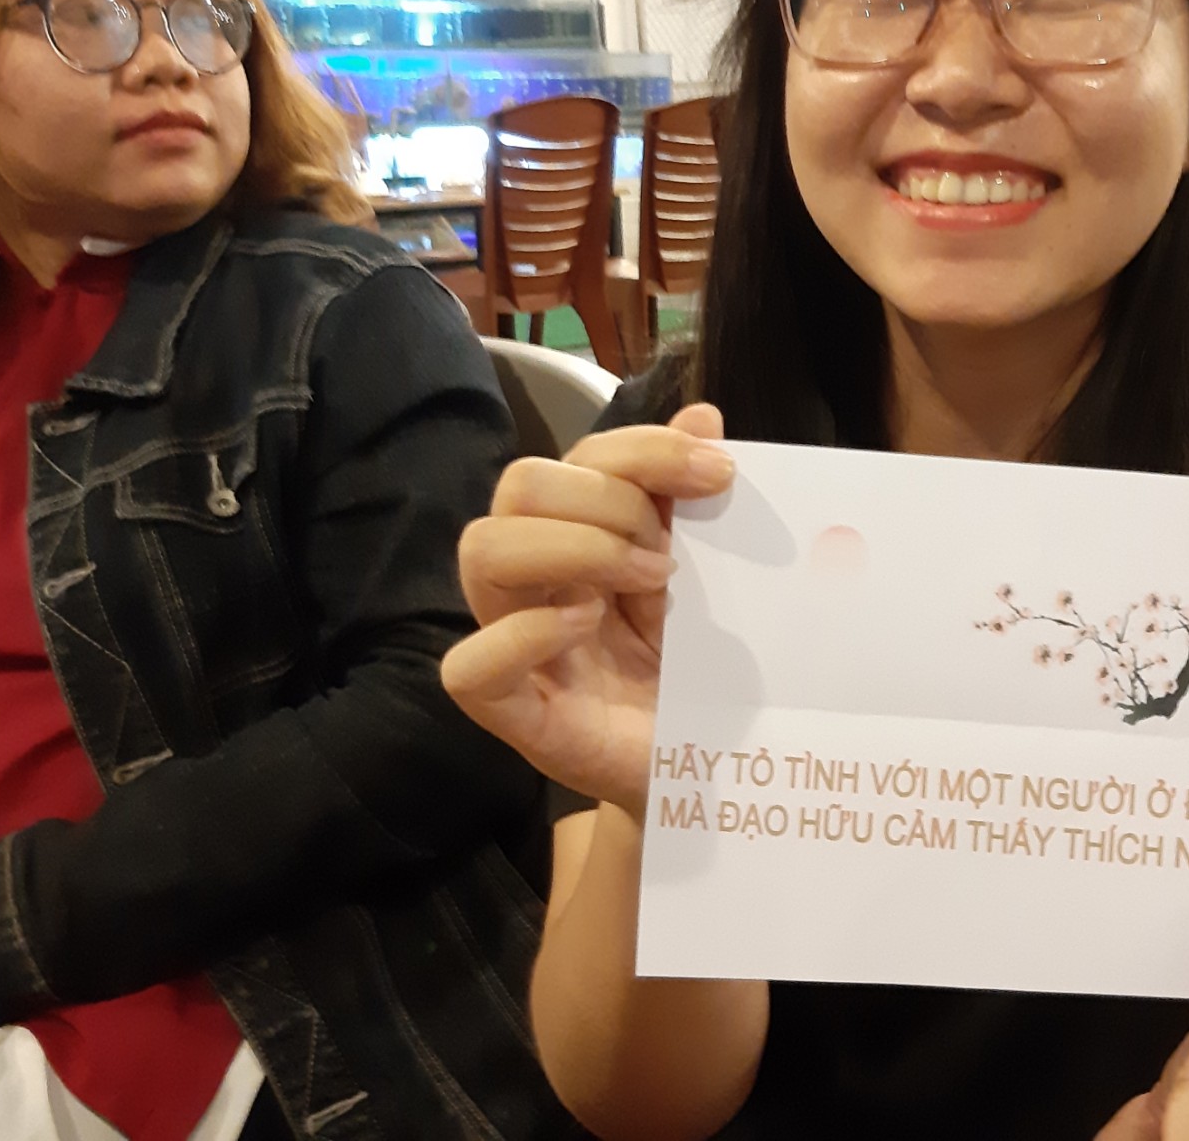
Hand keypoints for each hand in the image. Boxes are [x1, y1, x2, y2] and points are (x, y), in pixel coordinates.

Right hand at [443, 405, 732, 810]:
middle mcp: (537, 581)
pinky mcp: (514, 712)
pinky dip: (523, 634)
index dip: (644, 449)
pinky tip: (584, 625)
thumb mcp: (710, 579)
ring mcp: (517, 644)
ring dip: (575, 547)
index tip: (719, 473)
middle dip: (607, 499)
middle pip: (520, 486)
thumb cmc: (698, 673)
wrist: (710, 773)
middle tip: (671, 554)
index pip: (578, 456)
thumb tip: (703, 415)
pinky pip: (469, 666)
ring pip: (482, 550)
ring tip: (650, 581)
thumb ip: (693, 501)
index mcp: (580, 537)